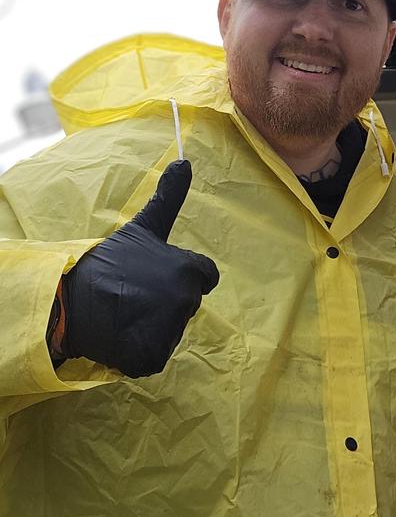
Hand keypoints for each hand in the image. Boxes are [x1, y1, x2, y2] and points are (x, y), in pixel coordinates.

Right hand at [61, 160, 219, 377]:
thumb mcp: (145, 227)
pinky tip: (121, 333)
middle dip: (166, 301)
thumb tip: (186, 161)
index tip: (156, 274)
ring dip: (153, 325)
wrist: (69, 297)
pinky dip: (138, 349)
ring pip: (172, 329)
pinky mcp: (152, 356)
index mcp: (189, 269)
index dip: (181, 275)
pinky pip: (154, 355)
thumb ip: (170, 198)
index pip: (205, 278)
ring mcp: (169, 329)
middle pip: (188, 304)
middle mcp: (185, 299)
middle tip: (135, 294)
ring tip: (126, 311)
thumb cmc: (110, 261)